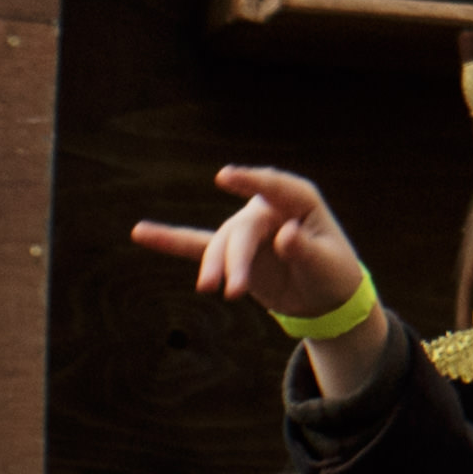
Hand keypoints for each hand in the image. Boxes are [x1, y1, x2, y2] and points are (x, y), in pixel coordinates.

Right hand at [131, 166, 392, 395]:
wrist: (323, 297)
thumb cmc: (331, 273)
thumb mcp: (326, 264)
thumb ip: (305, 250)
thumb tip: (284, 235)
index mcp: (300, 201)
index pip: (276, 187)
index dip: (251, 181)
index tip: (224, 176)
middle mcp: (268, 209)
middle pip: (242, 230)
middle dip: (234, 260)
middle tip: (231, 292)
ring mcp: (247, 228)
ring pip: (221, 244)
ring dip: (213, 266)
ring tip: (209, 289)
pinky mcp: (230, 251)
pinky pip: (196, 244)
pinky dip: (170, 240)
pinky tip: (141, 232)